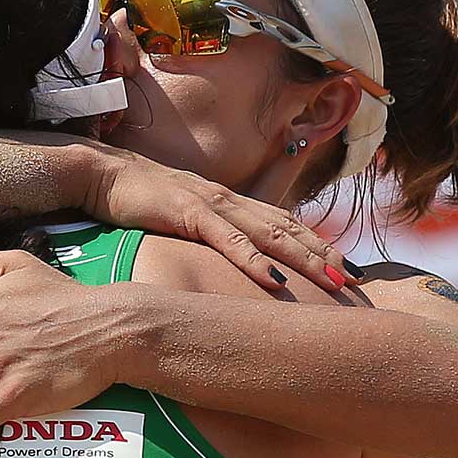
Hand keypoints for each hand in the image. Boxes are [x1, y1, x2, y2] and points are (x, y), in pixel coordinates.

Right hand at [78, 145, 353, 290]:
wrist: (98, 174)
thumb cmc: (135, 199)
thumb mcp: (178, 220)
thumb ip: (204, 236)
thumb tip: (223, 265)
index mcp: (228, 202)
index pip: (285, 225)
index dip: (319, 246)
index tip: (347, 272)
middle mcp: (228, 199)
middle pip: (289, 229)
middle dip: (326, 256)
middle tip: (358, 283)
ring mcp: (210, 203)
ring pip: (270, 234)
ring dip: (306, 260)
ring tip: (335, 283)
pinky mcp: (187, 211)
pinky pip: (227, 240)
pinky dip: (254, 261)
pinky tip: (275, 282)